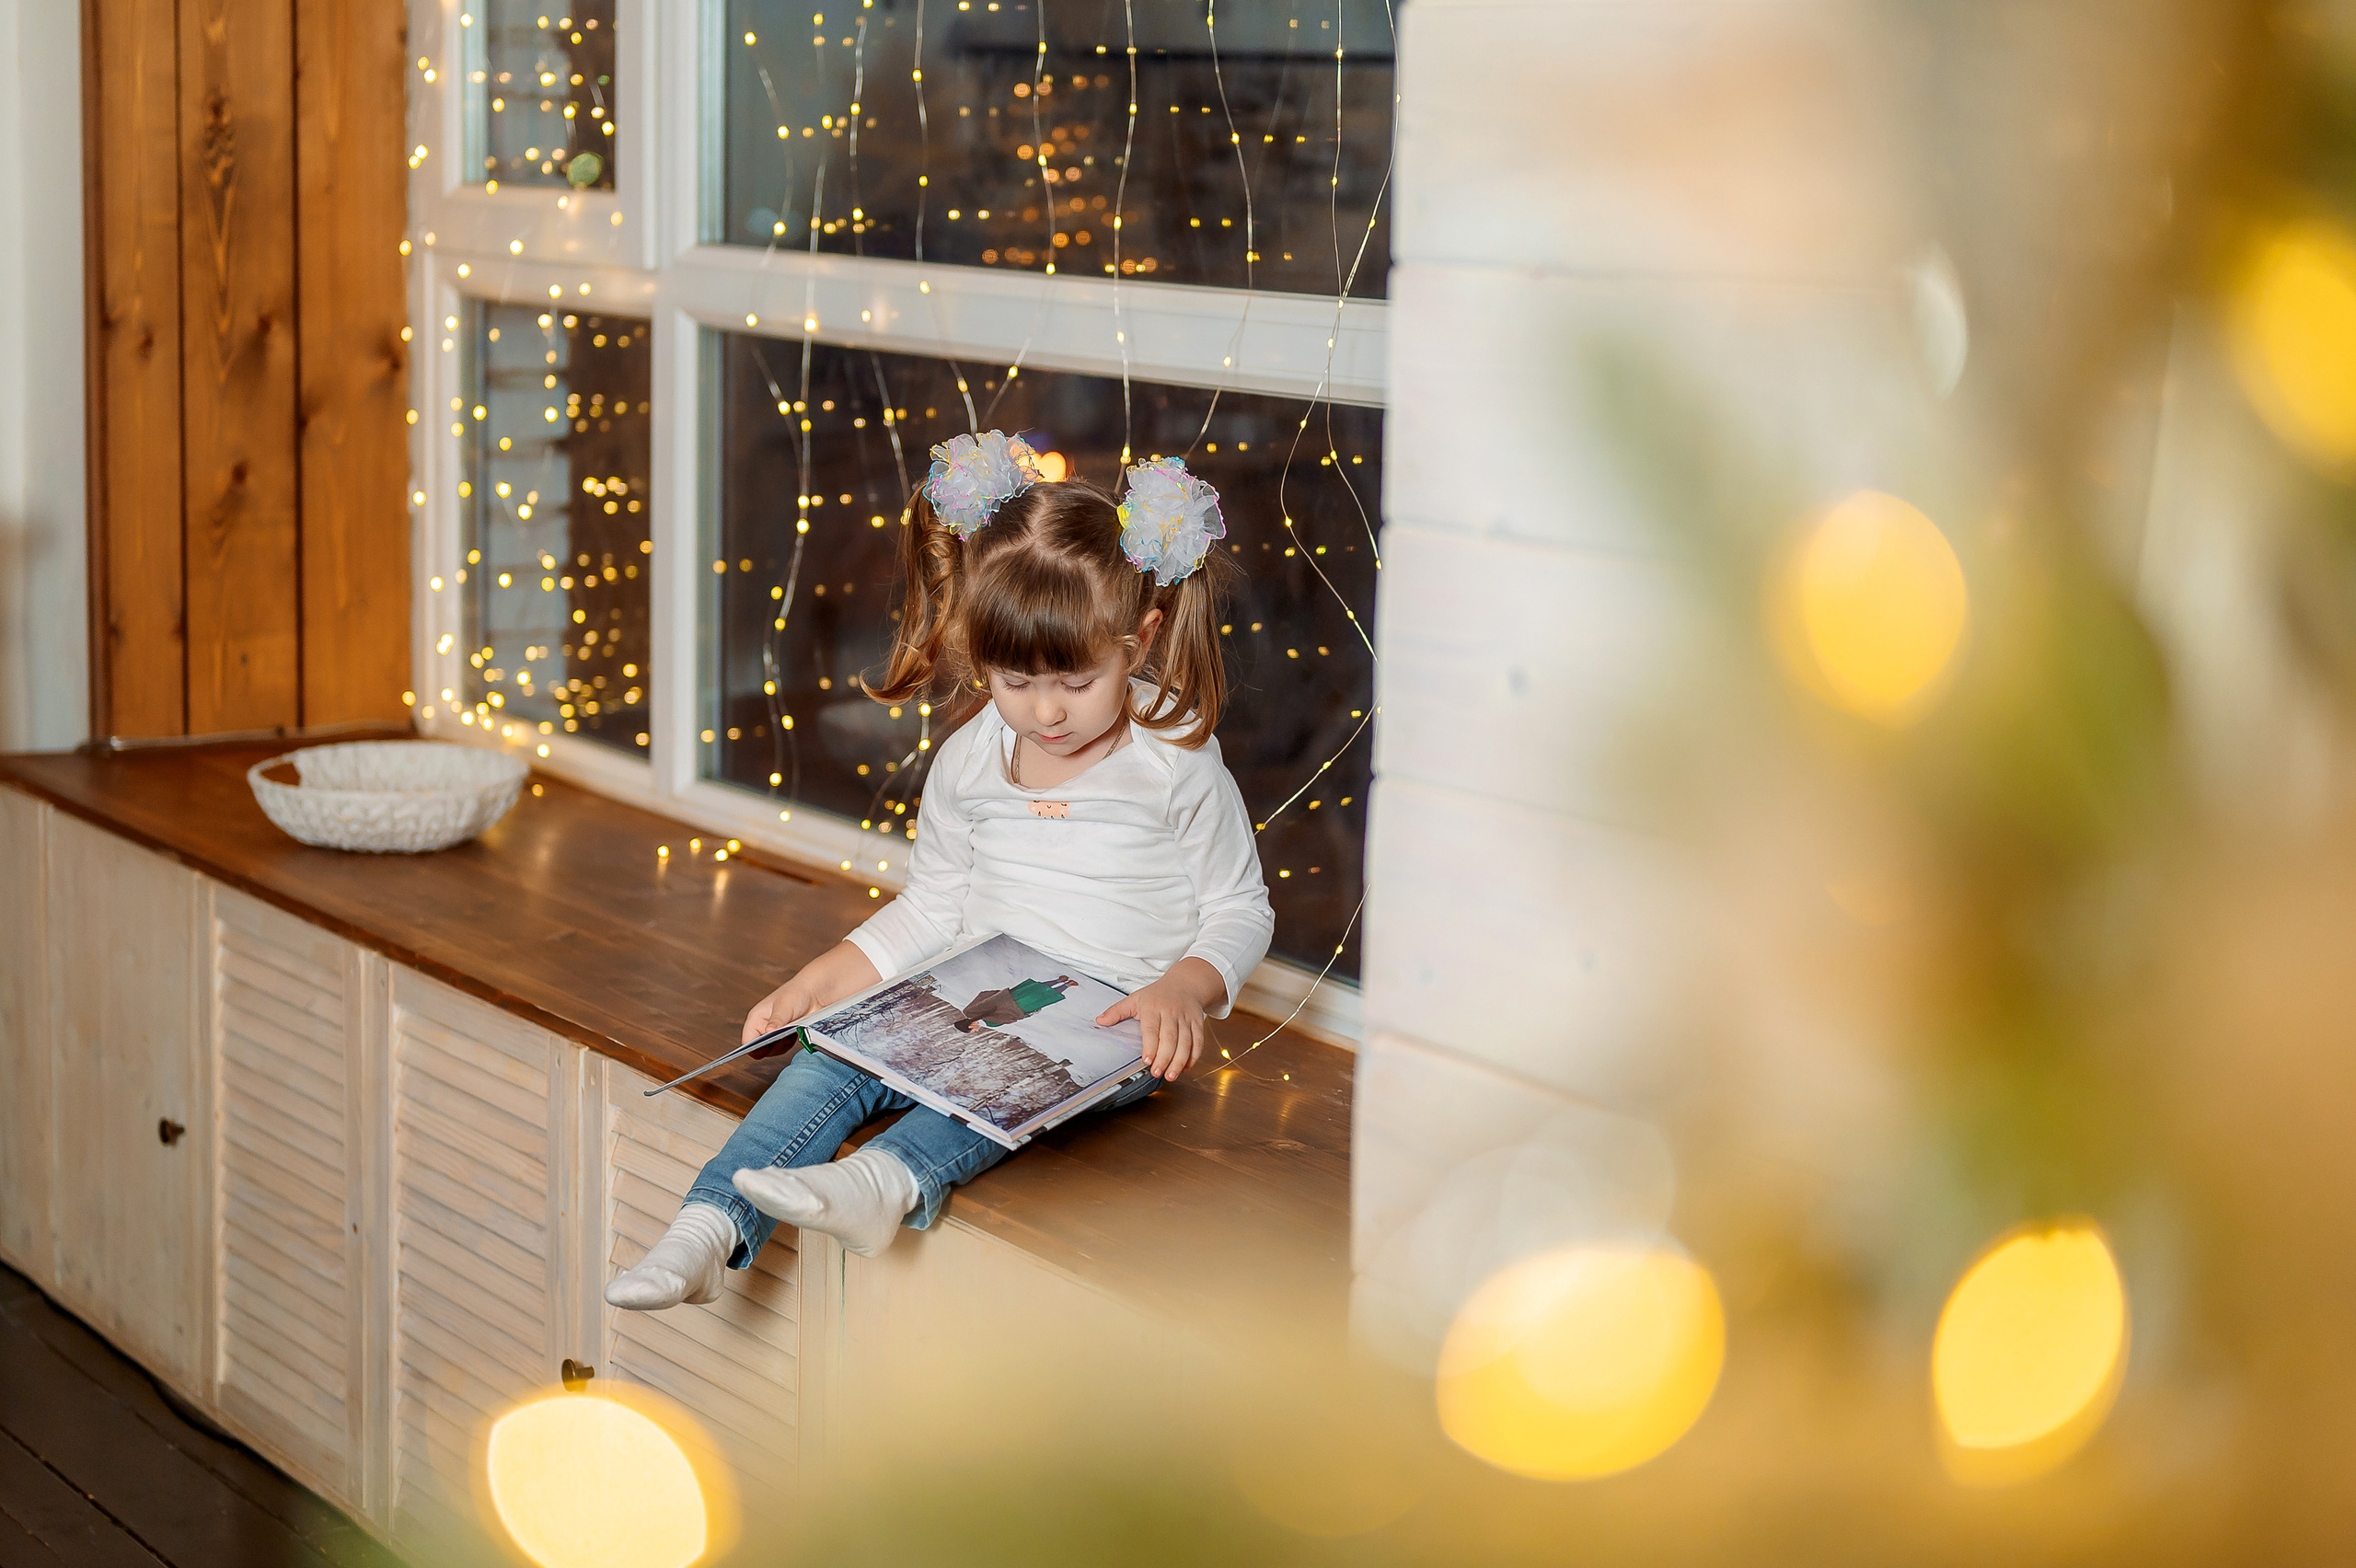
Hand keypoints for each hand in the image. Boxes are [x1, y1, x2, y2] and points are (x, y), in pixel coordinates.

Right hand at [742, 976, 815, 1046]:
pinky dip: (791, 1044)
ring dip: (783, 1045)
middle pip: (760, 1048)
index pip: (748, 1039)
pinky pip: (785, 1047)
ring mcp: (776, 1033)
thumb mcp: (785, 1006)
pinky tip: (797, 1033)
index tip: (763, 1050)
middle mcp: (764, 1027)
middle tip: (782, 1038)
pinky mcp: (787, 1037)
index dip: (753, 1047)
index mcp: (757, 1018)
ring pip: (774, 1050)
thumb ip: (777, 1020)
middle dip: (771, 1046)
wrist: (815, 992)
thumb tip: (768, 1032)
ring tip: (791, 1031)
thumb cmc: (796, 993)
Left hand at [1096, 957, 1226, 1079]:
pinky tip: (1185, 1068)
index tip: (1146, 1060)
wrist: (1186, 983)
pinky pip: (1198, 1041)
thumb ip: (1117, 1011)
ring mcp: (1186, 1018)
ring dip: (1179, 1060)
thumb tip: (1099, 1021)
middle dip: (1164, 1058)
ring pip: (1186, 1041)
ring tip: (1171, 1075)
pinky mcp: (1198, 1023)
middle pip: (1170, 1038)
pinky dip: (1193, 1056)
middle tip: (1157, 1073)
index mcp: (1154, 1007)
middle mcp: (1171, 1012)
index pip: (1152, 1029)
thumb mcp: (1135, 998)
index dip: (1150, 1046)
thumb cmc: (1158, 994)